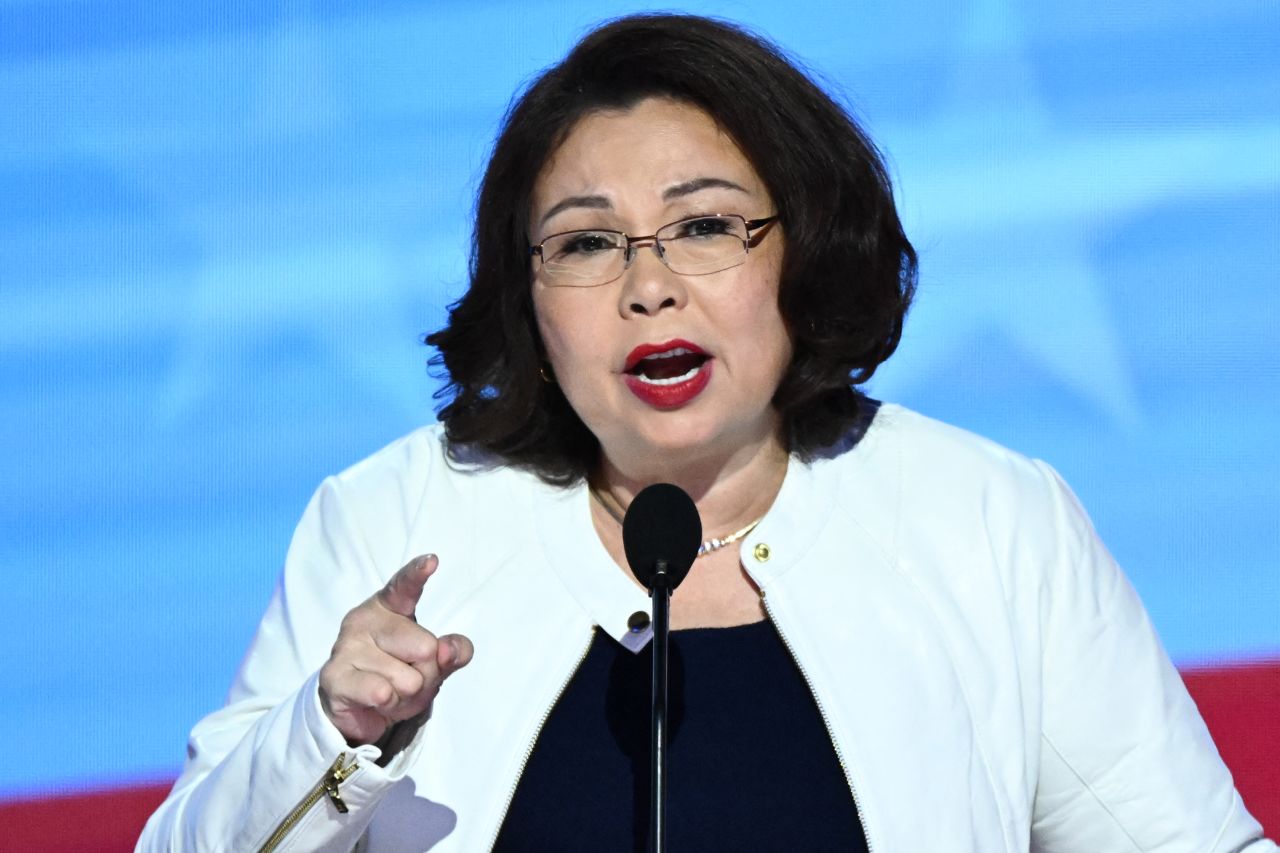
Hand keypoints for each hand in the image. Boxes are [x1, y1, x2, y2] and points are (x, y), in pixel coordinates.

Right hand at [318, 554, 473, 745]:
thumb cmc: (399, 674)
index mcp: (389, 607)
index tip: (431, 560)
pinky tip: (376, 700)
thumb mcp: (432, 662)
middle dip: (427, 673)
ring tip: (389, 691)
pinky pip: (382, 692)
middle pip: (426, 647)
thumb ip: (451, 652)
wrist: (358, 709)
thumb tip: (448, 650)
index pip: (404, 587)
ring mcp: (346, 646)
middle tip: (407, 677)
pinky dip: (388, 704)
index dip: (417, 574)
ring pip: (408, 679)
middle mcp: (364, 619)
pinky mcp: (334, 676)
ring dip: (406, 695)